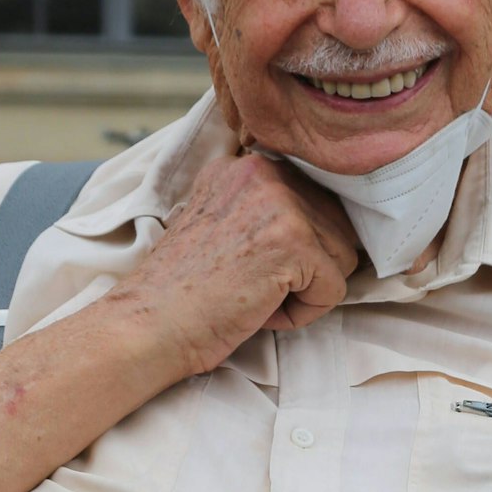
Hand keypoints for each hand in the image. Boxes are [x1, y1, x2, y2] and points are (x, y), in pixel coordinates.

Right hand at [108, 150, 360, 376]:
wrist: (149, 325)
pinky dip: (303, 314)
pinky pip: (334, 289)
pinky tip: (259, 310)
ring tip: (253, 296)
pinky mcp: (294, 242)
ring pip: (341, 257)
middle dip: (304, 269)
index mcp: (245, 166)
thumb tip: (326, 223)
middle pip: (335, 227)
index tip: (248, 266)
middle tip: (249, 285)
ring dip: (304, 291)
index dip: (293, 249)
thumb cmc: (182, 292)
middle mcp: (263, 172)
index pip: (314, 202)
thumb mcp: (219, 223)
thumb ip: (263, 209)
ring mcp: (281, 203)